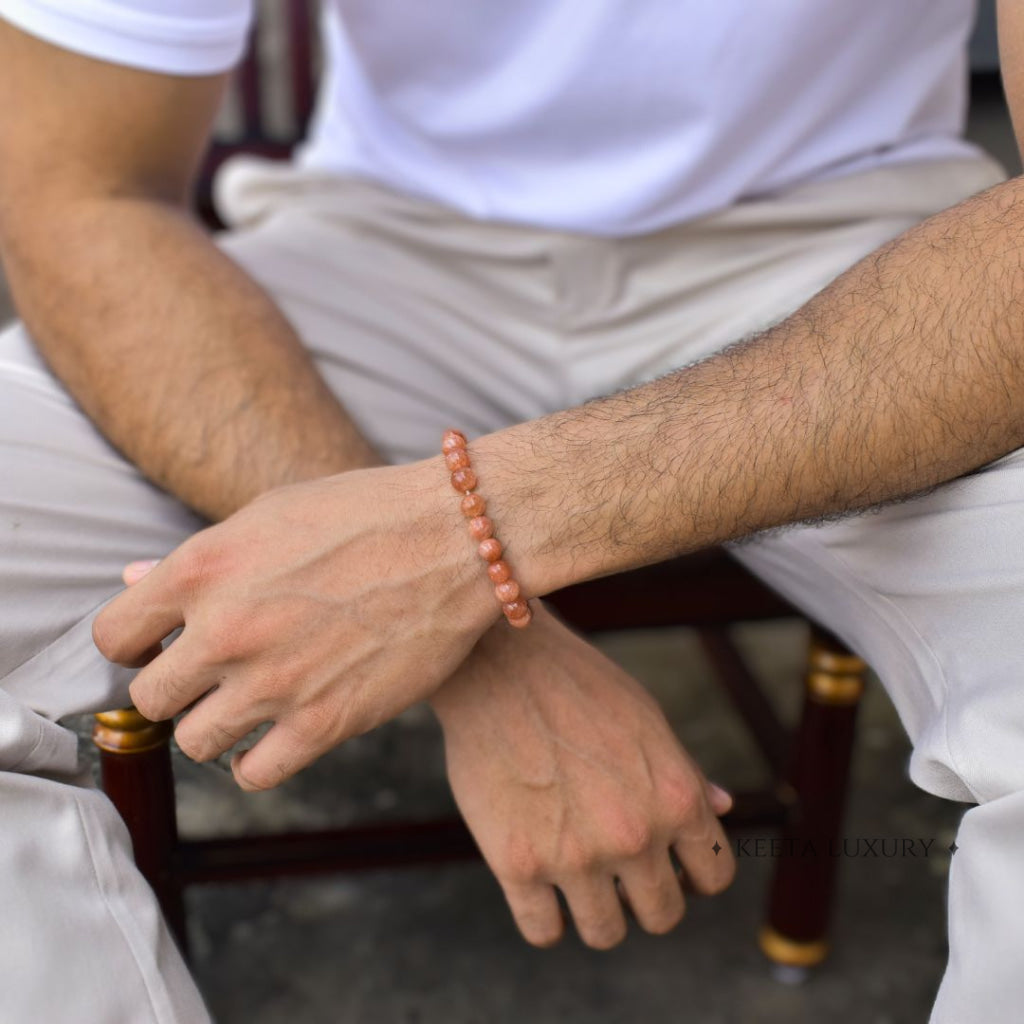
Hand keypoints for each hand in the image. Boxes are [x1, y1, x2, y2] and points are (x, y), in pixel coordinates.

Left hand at [93, 461, 497, 790]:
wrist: (455, 540)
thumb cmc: (367, 514)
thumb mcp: (272, 514)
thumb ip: (203, 558)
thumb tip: (136, 580)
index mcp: (204, 568)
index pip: (112, 636)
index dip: (132, 646)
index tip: (158, 648)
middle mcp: (227, 629)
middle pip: (149, 698)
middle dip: (176, 688)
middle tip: (211, 676)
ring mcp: (274, 682)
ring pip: (195, 742)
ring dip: (216, 725)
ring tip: (251, 702)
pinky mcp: (324, 722)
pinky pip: (254, 773)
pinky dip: (257, 760)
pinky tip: (279, 731)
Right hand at [430, 604, 734, 949]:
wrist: (498, 664)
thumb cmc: (577, 685)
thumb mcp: (646, 718)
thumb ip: (684, 771)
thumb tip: (722, 808)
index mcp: (676, 797)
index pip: (713, 876)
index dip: (693, 874)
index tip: (669, 865)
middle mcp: (634, 835)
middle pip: (662, 915)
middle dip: (645, 898)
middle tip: (617, 871)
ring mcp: (575, 856)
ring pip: (605, 932)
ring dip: (596, 912)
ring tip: (578, 879)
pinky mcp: (516, 864)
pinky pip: (543, 932)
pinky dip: (545, 918)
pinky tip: (539, 885)